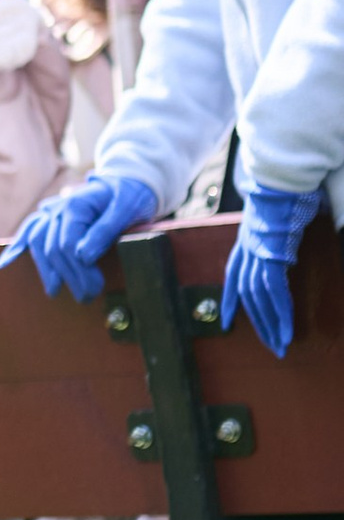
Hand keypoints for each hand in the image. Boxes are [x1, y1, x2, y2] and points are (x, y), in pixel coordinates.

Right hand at [0, 171, 159, 300]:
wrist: (129, 180)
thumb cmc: (131, 196)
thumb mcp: (126, 210)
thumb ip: (105, 231)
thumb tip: (83, 256)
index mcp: (76, 205)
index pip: (67, 243)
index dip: (79, 268)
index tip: (95, 287)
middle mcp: (59, 208)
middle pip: (53, 247)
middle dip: (68, 275)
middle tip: (87, 296)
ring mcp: (52, 212)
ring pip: (38, 243)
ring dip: (45, 269)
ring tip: (54, 290)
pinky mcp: (52, 217)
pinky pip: (30, 232)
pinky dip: (17, 247)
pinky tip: (4, 264)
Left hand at [224, 182, 323, 357]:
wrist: (285, 173)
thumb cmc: (291, 188)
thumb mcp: (284, 214)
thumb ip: (285, 232)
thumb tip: (293, 240)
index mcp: (247, 238)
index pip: (233, 275)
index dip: (229, 299)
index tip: (226, 320)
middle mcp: (247, 246)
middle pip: (247, 293)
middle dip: (258, 322)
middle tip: (270, 345)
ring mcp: (256, 250)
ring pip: (258, 297)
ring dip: (270, 324)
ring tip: (281, 346)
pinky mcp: (270, 253)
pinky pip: (273, 290)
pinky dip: (280, 312)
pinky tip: (286, 330)